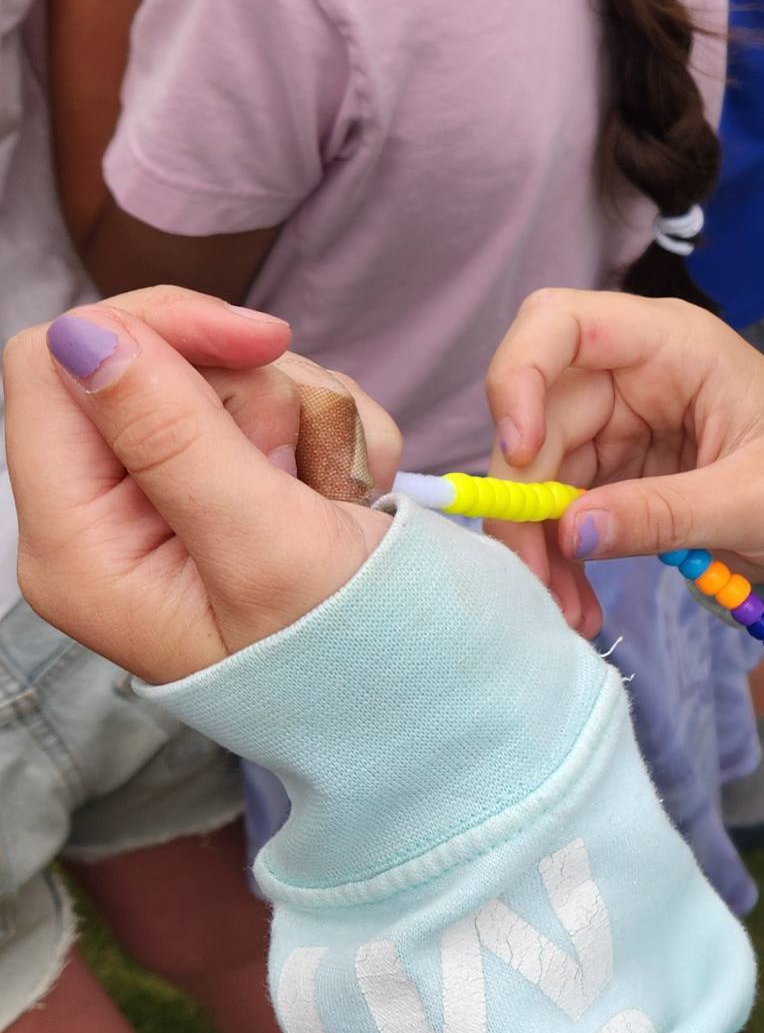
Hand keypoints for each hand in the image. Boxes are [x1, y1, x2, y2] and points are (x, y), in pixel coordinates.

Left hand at [4, 289, 399, 685]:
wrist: (440, 701)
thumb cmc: (358, 655)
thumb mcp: (268, 548)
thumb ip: (173, 438)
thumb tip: (84, 335)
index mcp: (79, 544)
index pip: (54, 365)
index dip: (152, 331)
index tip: (258, 345)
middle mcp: (110, 516)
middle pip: (147, 359)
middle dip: (251, 385)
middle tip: (308, 457)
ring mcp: (176, 499)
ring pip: (225, 372)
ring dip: (308, 411)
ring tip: (343, 493)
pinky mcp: (236, 487)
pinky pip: (277, 399)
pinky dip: (332, 430)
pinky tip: (352, 493)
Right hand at [484, 291, 763, 636]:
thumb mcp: (757, 500)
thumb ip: (667, 514)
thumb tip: (571, 532)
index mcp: (672, 346)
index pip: (560, 323)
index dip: (519, 376)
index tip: (518, 451)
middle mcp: (633, 374)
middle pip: (536, 415)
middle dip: (523, 498)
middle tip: (535, 577)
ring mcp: (620, 422)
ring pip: (539, 471)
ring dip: (538, 542)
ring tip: (565, 609)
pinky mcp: (617, 470)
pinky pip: (565, 509)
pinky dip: (562, 556)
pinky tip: (577, 601)